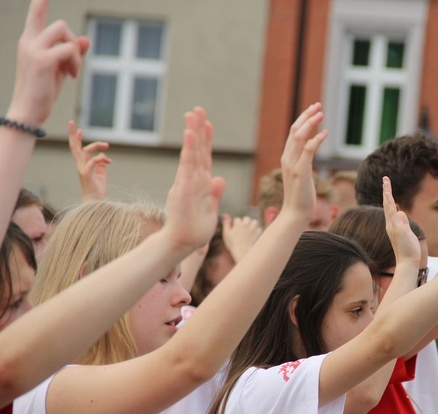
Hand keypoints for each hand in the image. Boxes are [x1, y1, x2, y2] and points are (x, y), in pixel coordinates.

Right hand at [7, 0, 89, 125]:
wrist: (29, 112)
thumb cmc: (43, 91)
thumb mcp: (60, 69)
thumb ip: (72, 53)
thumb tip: (87, 38)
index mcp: (30, 41)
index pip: (35, 11)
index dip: (42, 1)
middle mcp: (28, 41)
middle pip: (60, 24)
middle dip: (74, 43)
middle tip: (74, 65)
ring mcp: (33, 49)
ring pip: (64, 32)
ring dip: (75, 53)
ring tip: (72, 71)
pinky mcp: (42, 60)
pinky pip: (69, 49)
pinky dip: (75, 62)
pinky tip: (71, 76)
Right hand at [68, 120, 110, 200]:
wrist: (96, 201)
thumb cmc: (97, 188)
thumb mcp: (100, 174)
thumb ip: (100, 165)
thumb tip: (103, 157)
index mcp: (83, 163)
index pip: (77, 148)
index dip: (75, 138)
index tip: (78, 128)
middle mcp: (80, 165)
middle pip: (74, 147)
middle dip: (73, 134)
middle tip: (72, 123)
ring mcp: (82, 169)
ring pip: (85, 151)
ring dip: (95, 146)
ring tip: (106, 145)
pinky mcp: (86, 174)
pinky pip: (92, 162)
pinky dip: (100, 159)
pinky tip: (108, 160)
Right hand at [163, 107, 225, 252]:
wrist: (181, 243)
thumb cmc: (194, 229)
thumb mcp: (210, 209)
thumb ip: (214, 193)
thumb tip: (220, 178)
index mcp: (200, 183)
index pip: (204, 157)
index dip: (205, 140)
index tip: (207, 123)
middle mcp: (192, 179)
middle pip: (197, 150)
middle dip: (197, 129)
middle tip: (197, 109)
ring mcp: (186, 182)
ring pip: (191, 154)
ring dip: (193, 133)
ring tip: (192, 114)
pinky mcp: (183, 188)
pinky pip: (187, 166)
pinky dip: (189, 150)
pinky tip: (191, 135)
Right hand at [221, 214, 261, 262]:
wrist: (242, 251)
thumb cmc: (232, 243)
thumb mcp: (226, 233)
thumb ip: (226, 223)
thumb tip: (225, 215)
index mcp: (238, 223)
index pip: (237, 219)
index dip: (235, 224)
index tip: (234, 229)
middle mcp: (246, 224)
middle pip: (246, 218)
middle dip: (245, 221)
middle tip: (243, 228)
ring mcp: (253, 228)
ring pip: (255, 221)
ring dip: (252, 224)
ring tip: (250, 228)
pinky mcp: (257, 233)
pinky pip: (259, 228)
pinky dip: (257, 230)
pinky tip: (254, 233)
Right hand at [279, 103, 327, 222]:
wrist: (295, 213)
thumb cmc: (301, 197)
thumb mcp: (301, 175)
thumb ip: (303, 162)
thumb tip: (310, 153)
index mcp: (287, 158)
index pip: (293, 133)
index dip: (303, 119)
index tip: (313, 110)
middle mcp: (287, 158)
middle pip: (295, 130)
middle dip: (306, 115)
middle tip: (318, 105)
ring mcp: (293, 164)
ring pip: (299, 136)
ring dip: (310, 122)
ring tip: (321, 113)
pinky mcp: (300, 171)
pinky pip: (308, 150)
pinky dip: (316, 139)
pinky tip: (325, 133)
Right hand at [383, 176, 420, 266]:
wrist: (408, 263)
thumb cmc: (408, 250)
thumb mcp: (408, 233)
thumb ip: (404, 223)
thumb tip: (401, 212)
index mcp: (392, 225)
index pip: (390, 208)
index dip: (388, 197)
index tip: (387, 186)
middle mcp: (390, 224)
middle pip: (387, 204)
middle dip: (386, 190)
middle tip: (385, 178)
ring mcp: (392, 226)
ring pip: (388, 206)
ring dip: (387, 192)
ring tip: (386, 181)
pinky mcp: (396, 228)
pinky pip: (391, 213)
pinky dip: (389, 202)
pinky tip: (387, 193)